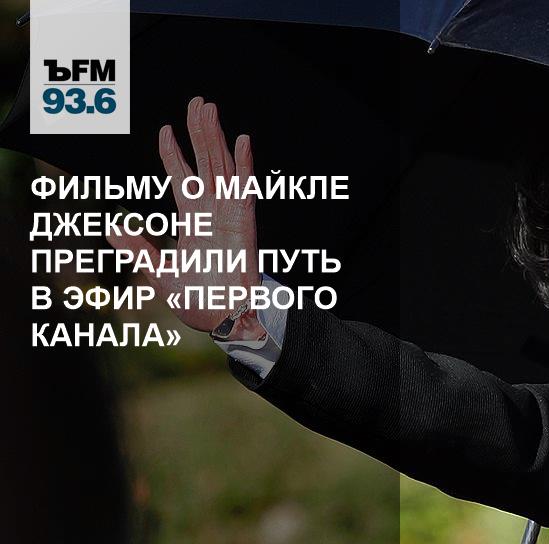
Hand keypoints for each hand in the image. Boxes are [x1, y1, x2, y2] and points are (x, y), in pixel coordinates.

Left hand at [107, 96, 260, 332]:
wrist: (224, 320)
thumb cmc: (197, 301)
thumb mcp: (158, 273)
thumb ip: (137, 249)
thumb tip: (109, 227)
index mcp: (192, 220)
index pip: (182, 177)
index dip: (174, 154)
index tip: (165, 129)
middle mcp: (212, 211)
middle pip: (205, 162)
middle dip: (200, 132)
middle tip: (197, 103)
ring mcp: (229, 214)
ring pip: (222, 167)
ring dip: (216, 138)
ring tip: (209, 110)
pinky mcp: (244, 222)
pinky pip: (245, 188)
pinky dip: (245, 164)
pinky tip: (242, 141)